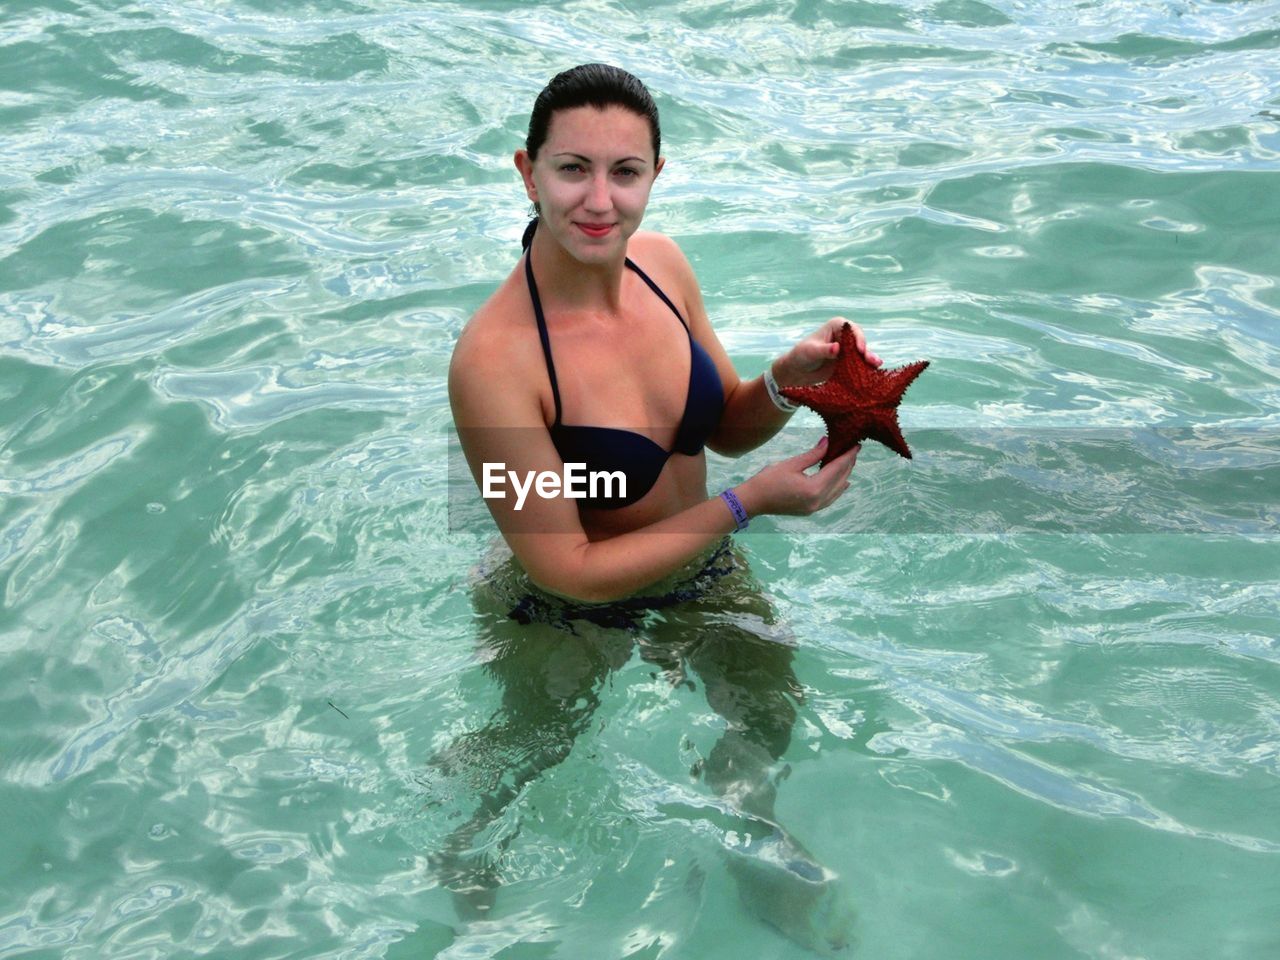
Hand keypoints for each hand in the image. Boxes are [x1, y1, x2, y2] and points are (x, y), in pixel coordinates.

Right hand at [736, 436, 860, 517]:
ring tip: (849, 461)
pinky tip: (843, 482)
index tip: (856, 445)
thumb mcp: (792, 464)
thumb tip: (828, 442)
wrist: (754, 500)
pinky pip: (830, 498)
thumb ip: (813, 455)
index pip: (836, 469)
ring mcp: (814, 508)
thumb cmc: (768, 480)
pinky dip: (838, 488)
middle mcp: (817, 501)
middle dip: (848, 464)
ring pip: (837, 490)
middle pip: (840, 480)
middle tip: (854, 450)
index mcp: (813, 489)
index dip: (847, 456)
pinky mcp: (810, 510)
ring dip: (844, 475)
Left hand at [772, 317, 880, 387]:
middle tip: (870, 360)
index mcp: (836, 326)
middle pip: (860, 342)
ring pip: (862, 354)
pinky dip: (865, 368)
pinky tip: (872, 373)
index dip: (857, 338)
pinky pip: (860, 364)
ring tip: (876, 365)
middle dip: (866, 351)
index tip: (860, 350)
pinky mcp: (849, 362)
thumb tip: (837, 348)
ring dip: (869, 359)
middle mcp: (845, 336)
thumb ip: (824, 350)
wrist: (798, 371)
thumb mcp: (811, 352)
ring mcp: (848, 350)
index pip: (851, 329)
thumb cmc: (801, 355)